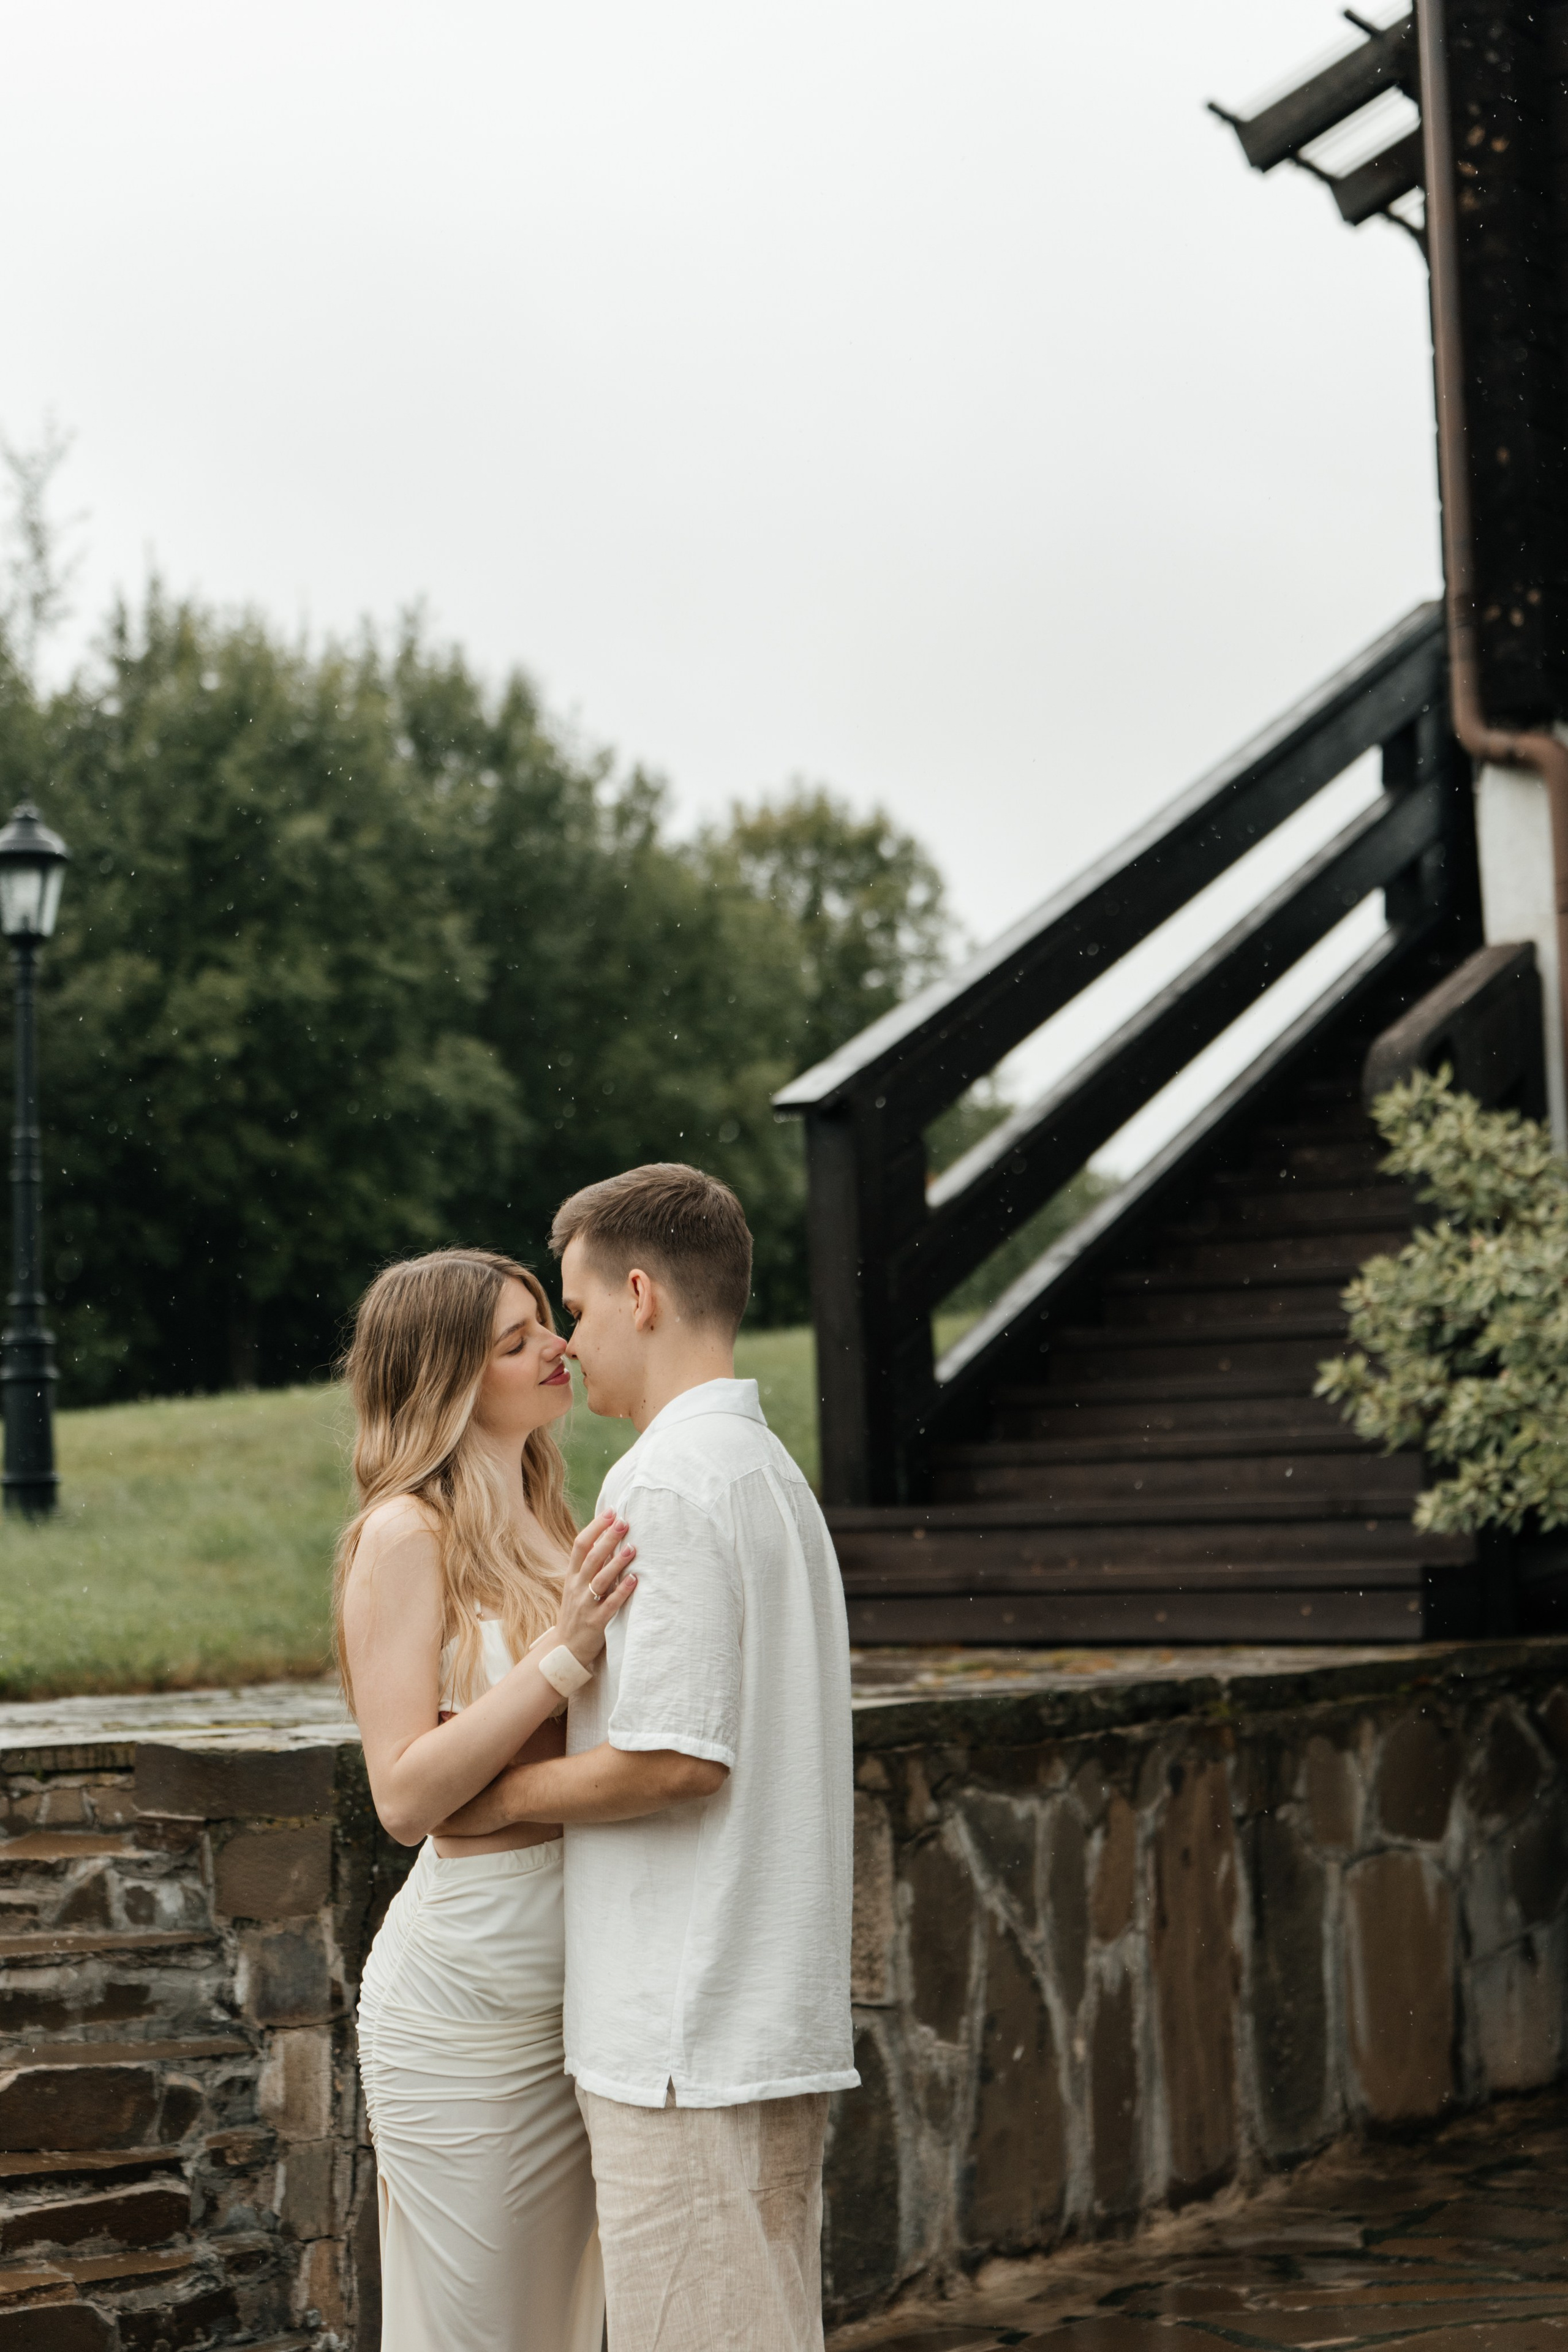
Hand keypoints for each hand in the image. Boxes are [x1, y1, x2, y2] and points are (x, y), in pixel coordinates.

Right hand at [557, 1510, 636, 1665]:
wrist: (565, 1649)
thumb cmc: (577, 1612)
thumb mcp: (577, 1586)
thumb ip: (590, 1565)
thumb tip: (610, 1538)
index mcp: (572, 1576)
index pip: (580, 1545)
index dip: (595, 1527)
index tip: (611, 1512)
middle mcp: (576, 1587)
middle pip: (592, 1558)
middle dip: (608, 1539)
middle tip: (624, 1522)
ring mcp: (585, 1605)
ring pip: (601, 1579)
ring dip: (617, 1563)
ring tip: (632, 1548)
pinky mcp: (595, 1622)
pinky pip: (610, 1605)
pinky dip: (622, 1591)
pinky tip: (634, 1579)